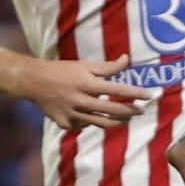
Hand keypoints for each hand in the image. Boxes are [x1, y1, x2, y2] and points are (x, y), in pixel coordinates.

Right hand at [26, 56, 149, 130]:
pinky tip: (92, 117)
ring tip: (125, 119)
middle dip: (130, 112)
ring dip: (116, 122)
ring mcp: (73, 114)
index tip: (149, 95)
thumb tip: (127, 59)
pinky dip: (90, 122)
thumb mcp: (85, 65)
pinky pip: (83, 126)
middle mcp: (81, 100)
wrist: (34, 82)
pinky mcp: (65, 124)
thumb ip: (107, 66)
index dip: (135, 93)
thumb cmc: (63, 70)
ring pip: (100, 123)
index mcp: (87, 83)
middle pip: (112, 111)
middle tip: (140, 111)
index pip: (118, 89)